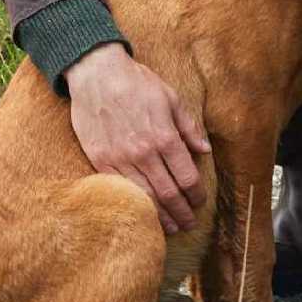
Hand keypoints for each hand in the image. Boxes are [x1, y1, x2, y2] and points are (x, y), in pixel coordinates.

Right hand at [66, 43, 211, 234]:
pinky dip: (135, 205)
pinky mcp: (100, 161)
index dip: (197, 194)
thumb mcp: (171, 98)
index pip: (187, 177)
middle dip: (182, 212)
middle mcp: (144, 152)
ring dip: (161, 216)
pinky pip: (121, 190)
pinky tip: (144, 213)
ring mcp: (120, 159)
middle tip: (190, 223)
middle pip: (169, 194)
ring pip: (145, 197)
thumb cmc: (137, 83)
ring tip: (172, 227)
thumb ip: (189, 126)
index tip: (200, 201)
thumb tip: (204, 149)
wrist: (97, 74)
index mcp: (164, 136)